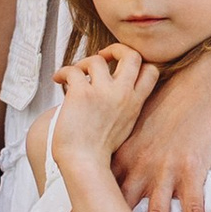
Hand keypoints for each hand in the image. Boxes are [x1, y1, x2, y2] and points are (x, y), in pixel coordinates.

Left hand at [51, 45, 159, 176]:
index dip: (138, 62)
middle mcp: (123, 95)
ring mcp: (103, 93)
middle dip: (117, 49)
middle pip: (132, 55)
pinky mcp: (81, 94)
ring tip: (74, 75)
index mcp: (135, 103)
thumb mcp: (124, 126)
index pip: (151, 70)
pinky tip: (58, 80)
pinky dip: (62, 72)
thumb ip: (125, 106)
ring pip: (96, 59)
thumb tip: (114, 86)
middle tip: (103, 56)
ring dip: (83, 64)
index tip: (121, 65)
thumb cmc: (98, 150)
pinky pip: (72, 70)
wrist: (83, 163)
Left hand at [109, 46, 210, 211]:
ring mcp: (165, 170)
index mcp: (121, 156)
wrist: (199, 83)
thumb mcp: (132, 121)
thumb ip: (117, 144)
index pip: (93, 193)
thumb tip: (100, 162)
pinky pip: (193, 211)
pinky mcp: (191, 170)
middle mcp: (137, 167)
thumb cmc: (166, 101)